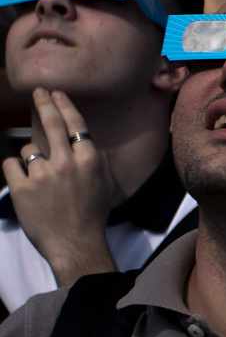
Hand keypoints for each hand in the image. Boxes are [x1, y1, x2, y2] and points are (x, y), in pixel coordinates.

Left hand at [0, 90, 119, 282]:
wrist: (75, 243)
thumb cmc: (93, 215)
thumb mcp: (104, 184)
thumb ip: (93, 161)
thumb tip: (83, 141)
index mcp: (89, 161)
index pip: (75, 124)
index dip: (64, 105)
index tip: (56, 93)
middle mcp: (66, 163)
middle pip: (52, 124)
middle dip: (44, 103)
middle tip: (38, 92)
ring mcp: (42, 174)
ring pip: (29, 149)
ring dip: (31, 158)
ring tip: (39, 176)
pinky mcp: (21, 187)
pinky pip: (11, 165)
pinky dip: (15, 171)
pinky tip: (23, 181)